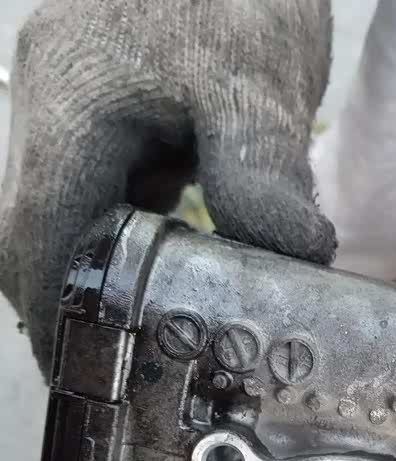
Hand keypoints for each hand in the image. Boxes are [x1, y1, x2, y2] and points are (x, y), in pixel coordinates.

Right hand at [0, 0, 334, 375]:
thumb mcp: (255, 85)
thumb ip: (259, 180)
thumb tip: (290, 262)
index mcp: (71, 107)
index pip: (39, 237)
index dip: (54, 314)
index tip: (81, 369)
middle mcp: (50, 105)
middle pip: (34, 230)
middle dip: (68, 300)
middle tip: (116, 358)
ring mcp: (69, 100)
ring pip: (61, 209)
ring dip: (95, 266)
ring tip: (144, 319)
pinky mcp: (99, 100)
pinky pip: (93, 181)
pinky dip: (120, 228)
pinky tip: (167, 250)